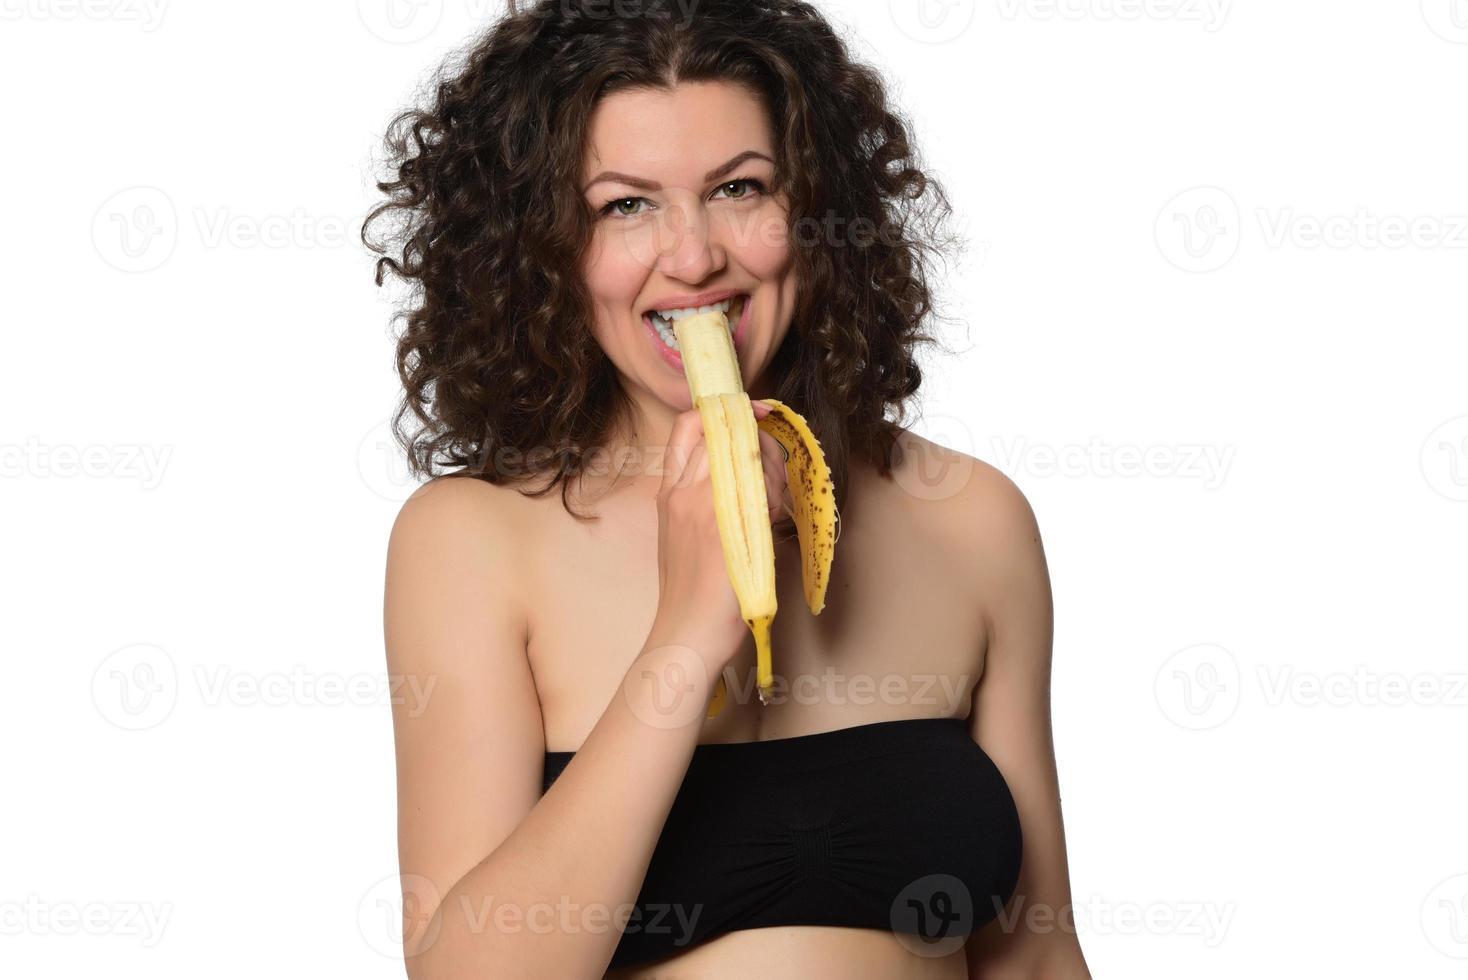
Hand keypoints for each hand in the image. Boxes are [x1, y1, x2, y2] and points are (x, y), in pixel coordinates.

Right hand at [650, 399, 788, 672]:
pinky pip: (763, 488)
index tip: (751, 413)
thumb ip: (700, 500)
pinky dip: (779, 491)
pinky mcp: (729, 528)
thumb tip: (742, 476)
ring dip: (774, 463)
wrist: (684, 634)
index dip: (722, 410)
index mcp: (669, 492)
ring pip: (748, 454)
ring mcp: (705, 508)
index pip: (689, 426)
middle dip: (759, 433)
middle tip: (777, 454)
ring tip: (780, 491)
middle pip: (723, 431)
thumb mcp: (680, 535)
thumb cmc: (687, 594)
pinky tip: (781, 510)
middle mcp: (683, 492)